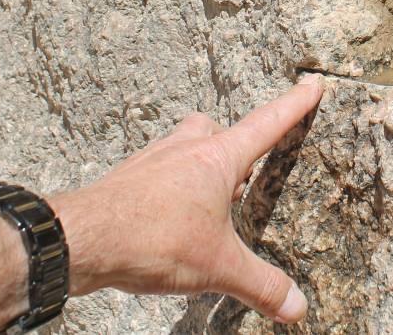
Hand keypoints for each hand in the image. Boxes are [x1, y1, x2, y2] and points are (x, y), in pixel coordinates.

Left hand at [52, 77, 324, 323]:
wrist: (82, 238)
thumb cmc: (153, 238)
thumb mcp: (218, 267)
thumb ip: (261, 285)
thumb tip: (298, 308)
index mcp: (217, 159)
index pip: (267, 125)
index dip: (293, 105)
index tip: (310, 84)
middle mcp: (186, 148)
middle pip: (218, 130)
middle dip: (234, 144)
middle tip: (244, 168)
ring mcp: (154, 160)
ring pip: (185, 145)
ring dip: (199, 164)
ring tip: (206, 198)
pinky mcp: (129, 178)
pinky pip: (159, 169)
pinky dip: (171, 184)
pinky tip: (169, 213)